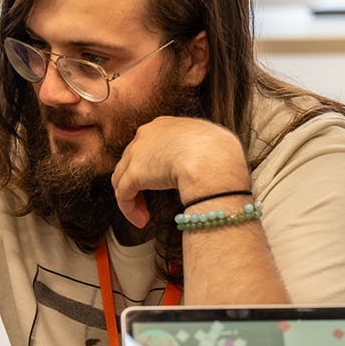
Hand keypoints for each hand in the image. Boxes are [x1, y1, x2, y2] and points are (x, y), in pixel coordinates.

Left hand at [110, 117, 249, 227]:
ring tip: (144, 216)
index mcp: (165, 125)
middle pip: (133, 161)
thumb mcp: (209, 143)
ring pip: (124, 179)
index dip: (153, 165)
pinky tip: (141, 221)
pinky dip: (129, 210)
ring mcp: (137, 153)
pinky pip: (124, 195)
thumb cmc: (220, 153)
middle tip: (149, 201)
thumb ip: (197, 151)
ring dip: (133, 199)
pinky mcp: (133, 174)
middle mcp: (146, 134)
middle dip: (140, 183)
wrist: (213, 159)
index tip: (161, 180)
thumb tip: (203, 165)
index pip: (149, 145)